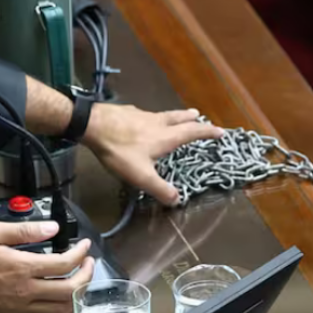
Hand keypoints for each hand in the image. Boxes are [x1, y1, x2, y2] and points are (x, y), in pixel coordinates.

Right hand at [0, 221, 93, 312]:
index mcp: (21, 267)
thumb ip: (23, 230)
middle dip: (86, 274)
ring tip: (81, 280)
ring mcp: (21, 308)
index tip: (84, 245)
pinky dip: (62, 312)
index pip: (64, 263)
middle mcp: (25, 291)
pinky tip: (63, 302)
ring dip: (78, 294)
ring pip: (62, 309)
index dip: (80, 253)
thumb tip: (51, 228)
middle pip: (70, 289)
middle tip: (88, 262)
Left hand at [83, 105, 222, 204]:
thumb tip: (178, 200)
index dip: (207, 132)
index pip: (192, 132)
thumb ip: (159, 188)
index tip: (220, 131)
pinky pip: (143, 114)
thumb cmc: (120, 150)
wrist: (92, 124)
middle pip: (178, 118)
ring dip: (172, 116)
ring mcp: (140, 115)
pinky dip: (149, 117)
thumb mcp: (141, 175)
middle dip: (190, 118)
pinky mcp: (125, 112)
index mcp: (165, 136)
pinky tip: (142, 120)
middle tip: (198, 114)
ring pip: (161, 114)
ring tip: (175, 117)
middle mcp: (156, 122)